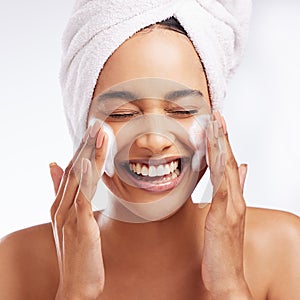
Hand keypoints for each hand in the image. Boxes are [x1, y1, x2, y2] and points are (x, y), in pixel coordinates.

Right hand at [49, 121, 106, 299]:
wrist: (77, 283)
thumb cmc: (77, 251)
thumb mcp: (68, 220)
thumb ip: (62, 193)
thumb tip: (54, 166)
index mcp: (59, 204)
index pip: (71, 170)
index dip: (81, 149)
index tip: (92, 132)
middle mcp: (60, 207)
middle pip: (74, 169)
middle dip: (86, 145)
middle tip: (98, 124)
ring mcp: (68, 216)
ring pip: (78, 178)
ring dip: (89, 155)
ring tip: (99, 134)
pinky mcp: (79, 226)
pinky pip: (81, 199)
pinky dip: (84, 179)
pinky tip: (88, 163)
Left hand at [201, 113, 252, 298]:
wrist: (228, 275)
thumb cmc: (224, 246)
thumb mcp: (228, 215)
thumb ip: (236, 191)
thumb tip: (244, 169)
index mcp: (233, 198)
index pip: (229, 164)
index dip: (223, 143)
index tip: (217, 123)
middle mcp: (235, 199)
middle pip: (230, 162)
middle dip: (222, 137)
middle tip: (216, 115)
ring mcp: (231, 208)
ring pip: (227, 171)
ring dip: (221, 147)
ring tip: (215, 126)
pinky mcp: (224, 218)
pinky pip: (223, 191)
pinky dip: (222, 173)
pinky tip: (219, 157)